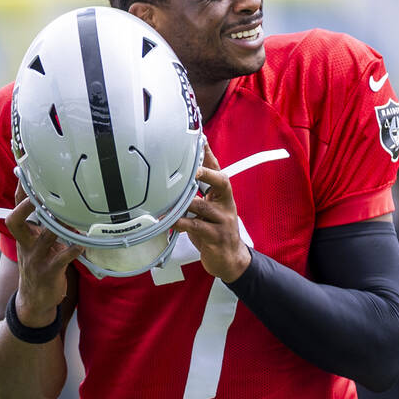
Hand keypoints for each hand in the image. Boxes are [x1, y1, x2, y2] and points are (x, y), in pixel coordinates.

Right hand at [4, 182, 82, 325]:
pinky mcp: (49, 271)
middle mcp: (26, 243)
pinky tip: (84, 244)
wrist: (35, 300)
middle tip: (41, 191)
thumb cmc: (40, 265)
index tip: (27, 169)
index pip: (17, 207)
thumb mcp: (35, 243)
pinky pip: (62, 257)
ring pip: (44, 236)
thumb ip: (42, 224)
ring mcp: (36, 258)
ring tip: (74, 214)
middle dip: (26, 205)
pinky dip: (74, 249)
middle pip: (16, 220)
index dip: (21, 189)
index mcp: (23, 234)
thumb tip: (57, 200)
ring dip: (59, 224)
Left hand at [172, 145, 250, 282]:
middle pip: (221, 181)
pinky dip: (181, 222)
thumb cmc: (214, 232)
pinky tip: (170, 221)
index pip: (217, 170)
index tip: (200, 139)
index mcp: (222, 195)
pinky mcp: (216, 236)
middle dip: (206, 173)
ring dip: (184, 202)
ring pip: (203, 205)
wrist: (230, 259)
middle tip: (192, 169)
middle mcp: (225, 204)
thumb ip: (195, 196)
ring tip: (168, 201)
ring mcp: (223, 220)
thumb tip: (174, 180)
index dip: (209, 155)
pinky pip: (196, 226)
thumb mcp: (207, 210)